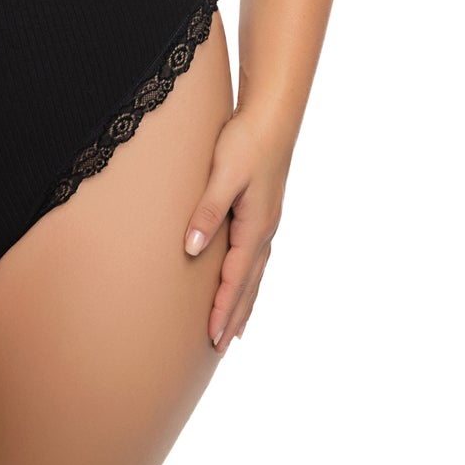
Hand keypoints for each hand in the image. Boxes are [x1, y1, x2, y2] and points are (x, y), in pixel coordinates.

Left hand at [183, 109, 292, 354]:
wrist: (273, 115)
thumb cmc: (245, 142)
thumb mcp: (223, 175)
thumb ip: (207, 212)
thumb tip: (191, 249)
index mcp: (255, 226)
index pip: (235, 278)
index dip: (222, 308)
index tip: (211, 337)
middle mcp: (264, 230)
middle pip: (249, 284)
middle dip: (234, 316)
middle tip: (219, 348)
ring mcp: (267, 222)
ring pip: (255, 274)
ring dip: (244, 302)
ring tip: (234, 330)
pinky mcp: (264, 212)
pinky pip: (256, 258)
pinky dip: (249, 280)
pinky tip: (245, 282)